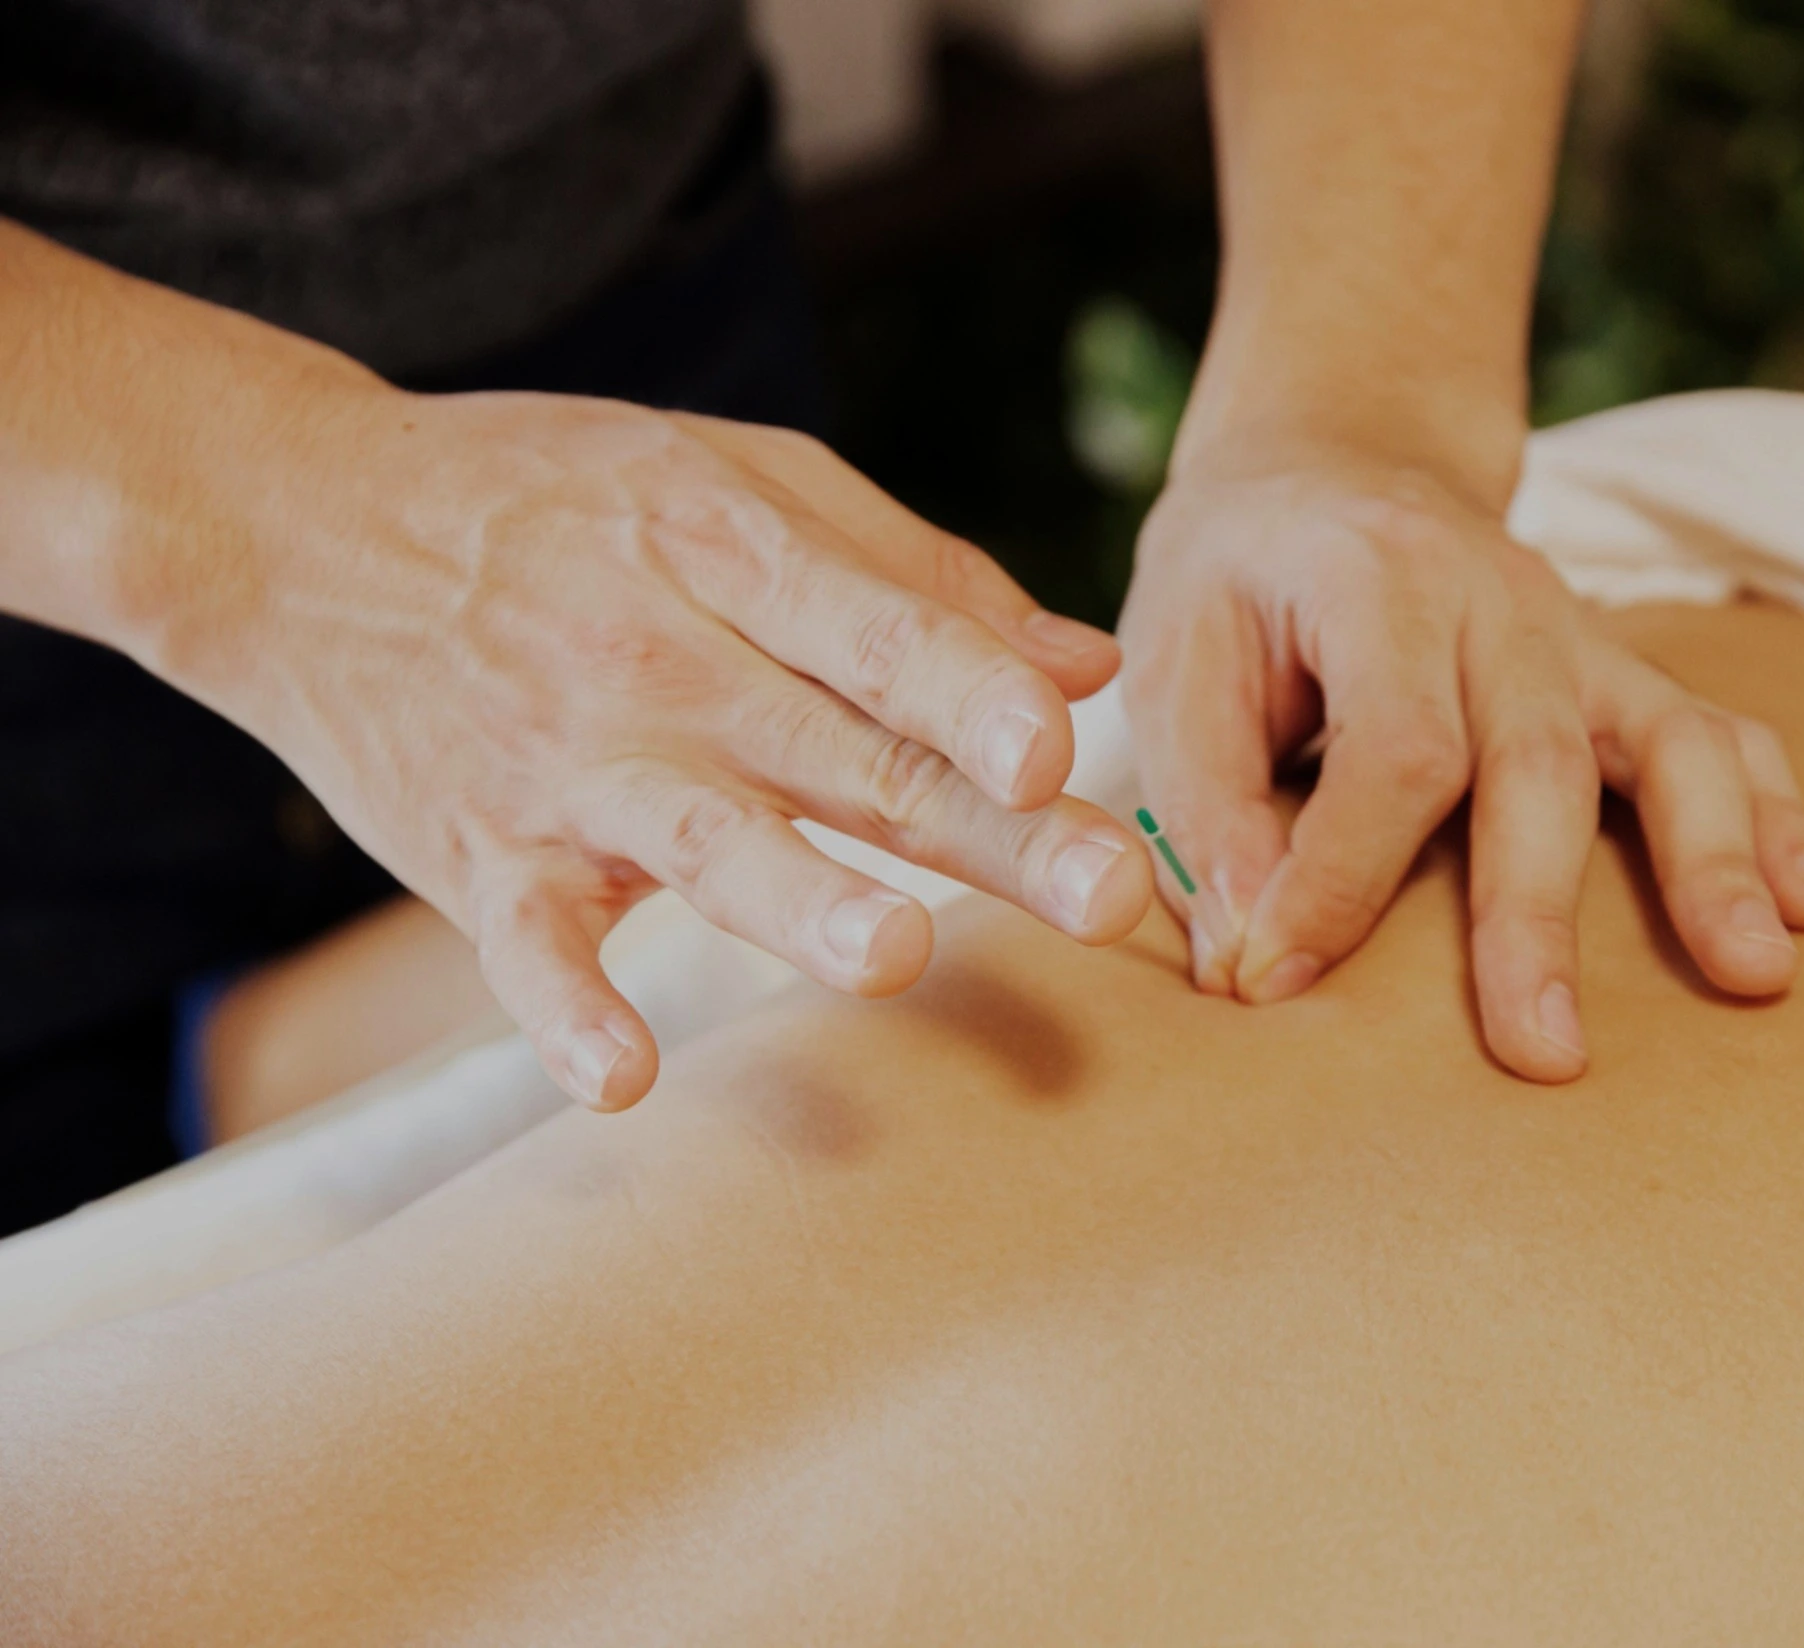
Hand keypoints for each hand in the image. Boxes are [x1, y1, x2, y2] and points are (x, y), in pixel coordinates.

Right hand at [152, 384, 1152, 1109]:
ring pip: (704, 839)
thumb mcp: (734, 482)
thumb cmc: (561, 500)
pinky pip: (527, 945)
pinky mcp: (482, 855)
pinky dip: (563, 1012)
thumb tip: (1088, 666)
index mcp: (733, 552)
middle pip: (847, 755)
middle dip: (983, 827)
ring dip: (798, 901)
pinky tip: (620, 1079)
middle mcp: (662, 659)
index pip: (880, 631)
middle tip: (1108, 892)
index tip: (1063, 744)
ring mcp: (569, 764)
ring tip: (894, 956)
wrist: (298, 523)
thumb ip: (916, 576)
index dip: (973, 689)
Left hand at [1118, 440, 1803, 1081]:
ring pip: (1670, 739)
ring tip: (1754, 975)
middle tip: (1544, 1054)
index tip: (1275, 978)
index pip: (1392, 747)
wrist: (1332, 459)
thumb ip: (1206, 804)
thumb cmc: (1239, 575)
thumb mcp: (1174, 655)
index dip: (1340, 877)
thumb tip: (1250, 953)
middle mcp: (1499, 599)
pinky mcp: (1619, 668)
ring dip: (1714, 861)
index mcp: (1378, 579)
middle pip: (1537, 762)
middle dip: (1536, 917)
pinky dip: (1772, 814)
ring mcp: (1579, 631)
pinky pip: (1720, 732)